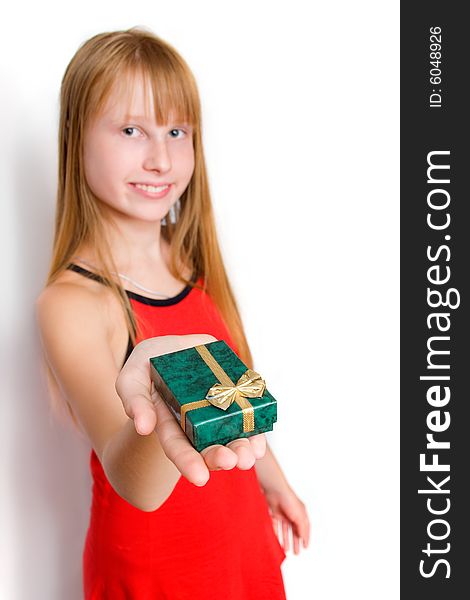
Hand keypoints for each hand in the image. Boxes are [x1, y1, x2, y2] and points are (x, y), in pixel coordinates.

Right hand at [115, 334, 266, 486]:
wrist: (175, 348)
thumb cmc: (148, 364)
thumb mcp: (132, 377)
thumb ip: (134, 400)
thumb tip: (144, 427)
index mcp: (169, 424)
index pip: (178, 447)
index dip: (188, 462)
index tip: (200, 478)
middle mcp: (196, 424)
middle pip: (207, 446)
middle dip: (220, 457)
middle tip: (231, 462)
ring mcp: (217, 411)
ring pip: (231, 435)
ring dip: (242, 448)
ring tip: (250, 457)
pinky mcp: (234, 395)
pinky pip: (248, 415)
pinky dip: (255, 429)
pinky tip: (259, 443)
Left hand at [264, 485, 309, 554]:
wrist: (275, 490)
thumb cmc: (289, 500)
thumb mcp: (300, 516)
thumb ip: (302, 528)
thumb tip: (303, 538)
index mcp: (301, 514)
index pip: (304, 528)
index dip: (305, 538)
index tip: (305, 547)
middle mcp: (292, 515)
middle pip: (295, 531)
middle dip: (295, 542)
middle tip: (296, 552)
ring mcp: (283, 514)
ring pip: (285, 531)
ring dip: (286, 540)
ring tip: (286, 550)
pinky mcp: (274, 514)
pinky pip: (276, 527)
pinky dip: (277, 534)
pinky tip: (277, 542)